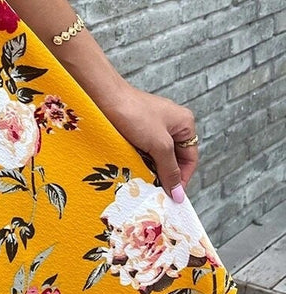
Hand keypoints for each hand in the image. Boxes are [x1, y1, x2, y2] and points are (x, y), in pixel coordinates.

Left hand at [100, 82, 198, 202]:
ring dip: (152, 169)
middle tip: (156, 193)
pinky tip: (133, 170)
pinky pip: (144, 150)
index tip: (173, 196)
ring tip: (144, 183)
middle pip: (174, 158)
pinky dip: (140, 161)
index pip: (190, 158)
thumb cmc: (134, 114)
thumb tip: (179, 194)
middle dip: (166, 174)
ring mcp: (153, 125)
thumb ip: (170, 169)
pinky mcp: (137, 128)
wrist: (103, 97)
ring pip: (157, 155)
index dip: (183, 178)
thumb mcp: (159, 145)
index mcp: (184, 123)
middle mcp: (171, 124)